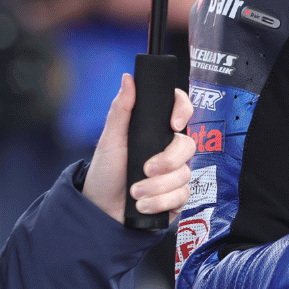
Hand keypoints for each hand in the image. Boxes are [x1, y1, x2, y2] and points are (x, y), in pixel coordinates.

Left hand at [82, 73, 196, 221]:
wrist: (101, 209)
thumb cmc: (106, 171)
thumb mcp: (110, 139)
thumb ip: (121, 109)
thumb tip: (128, 78)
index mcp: (155, 130)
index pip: (181, 110)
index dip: (183, 111)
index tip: (173, 124)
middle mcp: (169, 149)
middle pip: (187, 145)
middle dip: (167, 161)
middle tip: (145, 169)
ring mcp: (175, 173)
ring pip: (184, 174)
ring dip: (157, 186)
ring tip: (135, 193)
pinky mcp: (176, 197)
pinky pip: (182, 196)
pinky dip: (160, 202)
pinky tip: (144, 205)